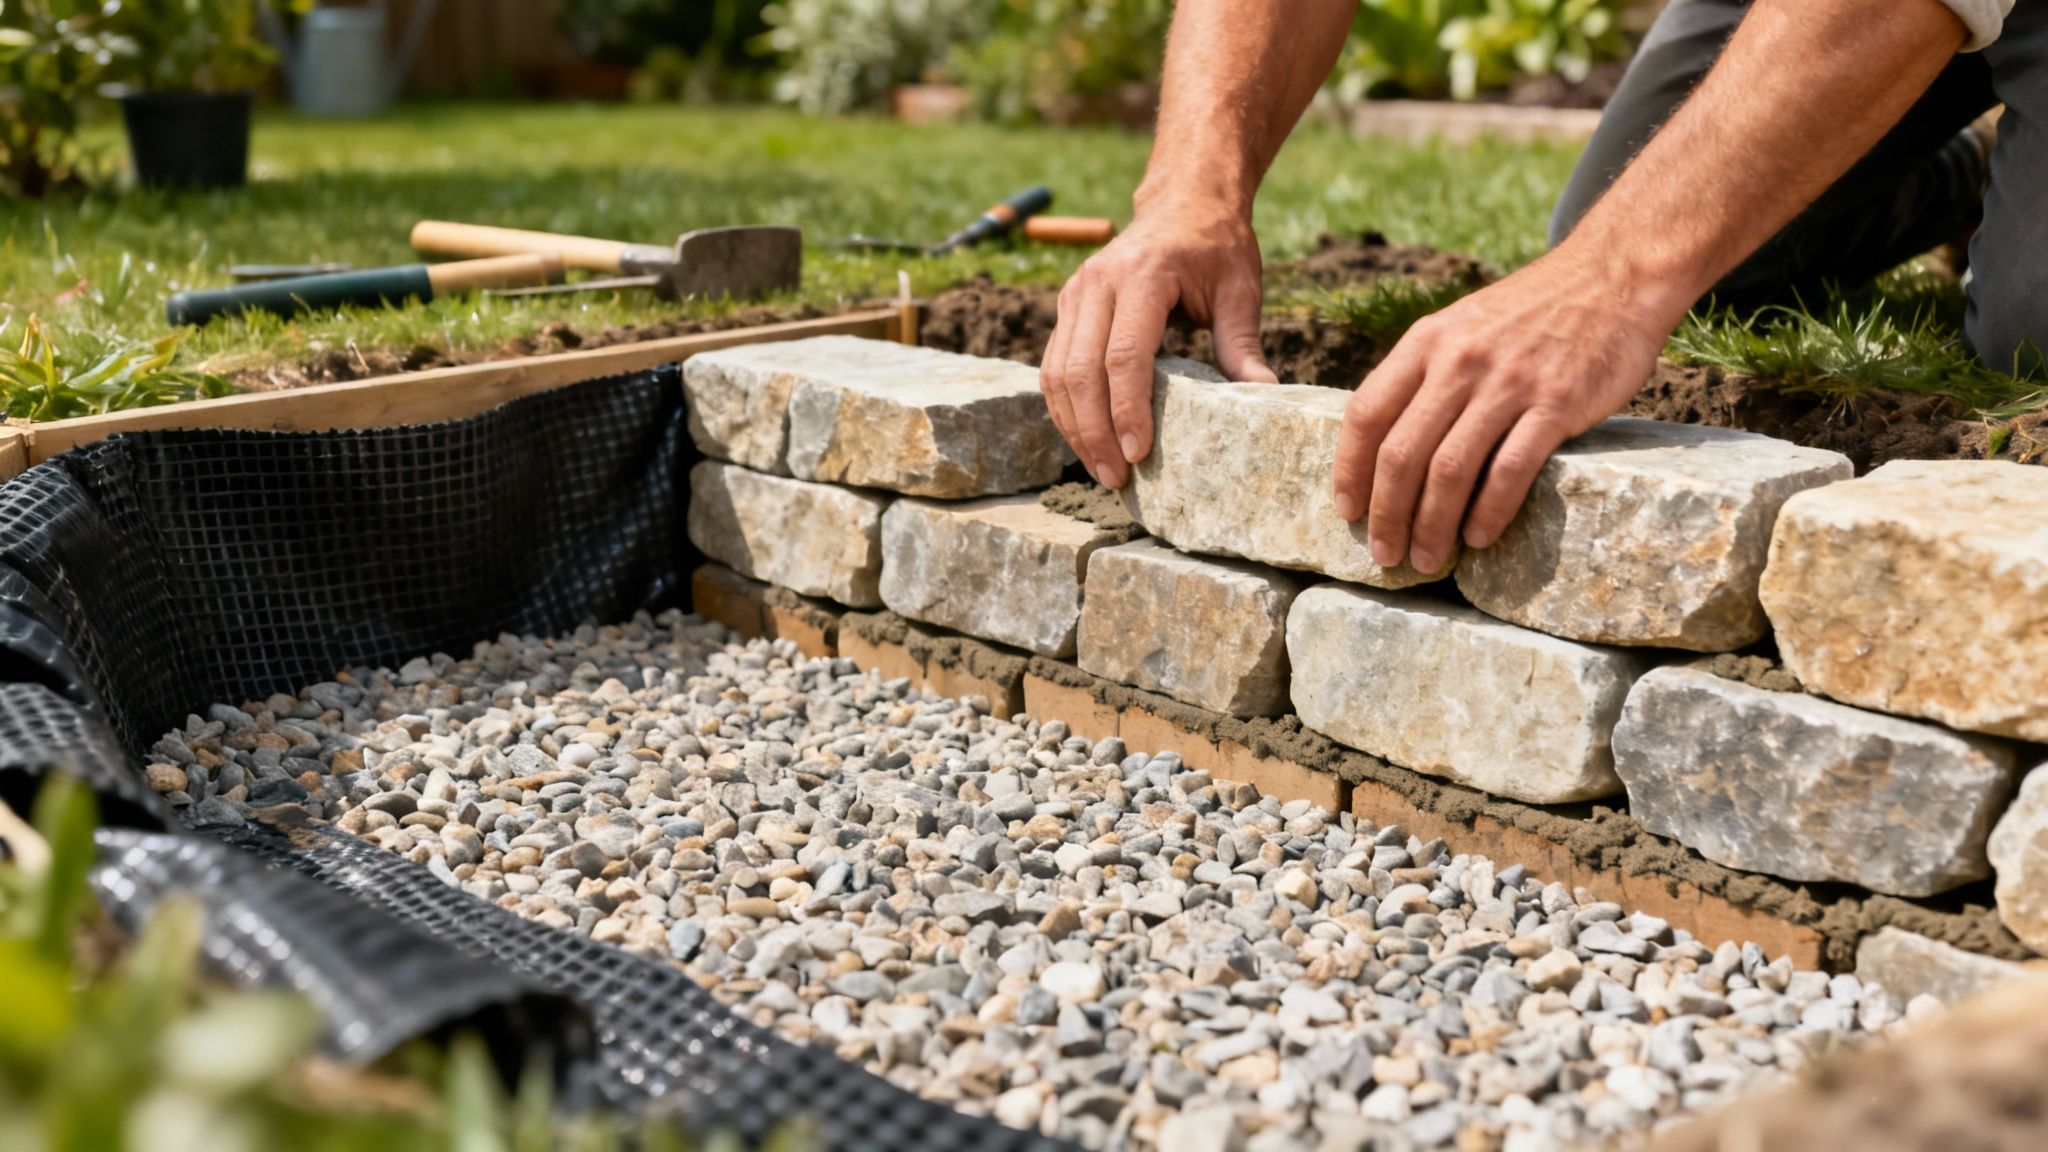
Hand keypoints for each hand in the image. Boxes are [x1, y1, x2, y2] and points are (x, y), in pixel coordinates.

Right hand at [1041, 196, 1275, 488]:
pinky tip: (1085, 439)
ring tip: (1101, 469)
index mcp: (1142, 276)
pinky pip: (1052, 366)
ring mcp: (1075, 294)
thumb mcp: (1240, 288)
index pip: (1124, 355)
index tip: (1139, 454)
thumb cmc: (1216, 245)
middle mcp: (1097, 284)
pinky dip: (1065, 408)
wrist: (1184, 200)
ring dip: (1074, 427)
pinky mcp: (1067, 306)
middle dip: (1094, 432)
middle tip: (1117, 478)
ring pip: (1056, 373)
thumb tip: (1263, 395)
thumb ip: (1242, 342)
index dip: (1127, 410)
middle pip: (1080, 371)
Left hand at [1330, 249, 1685, 572]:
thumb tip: (1385, 441)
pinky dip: (1488, 512)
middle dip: (1386, 514)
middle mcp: (1458, 361)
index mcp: (1426, 342)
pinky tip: (1478, 537)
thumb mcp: (1462, 325)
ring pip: (1449, 471)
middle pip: (1401, 453)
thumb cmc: (1532, 312)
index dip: (1348, 469)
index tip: (1347, 511)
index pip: (1366, 413)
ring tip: (1427, 560)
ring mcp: (1507, 383)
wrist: (1613, 276)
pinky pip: (1508, 471)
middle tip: (1385, 555)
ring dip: (1432, 525)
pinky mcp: (1556, 403)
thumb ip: (1425, 372)